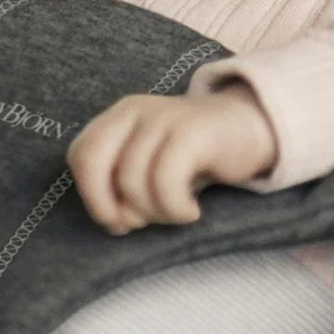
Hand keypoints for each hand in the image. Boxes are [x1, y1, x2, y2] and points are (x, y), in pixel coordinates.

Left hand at [66, 82, 277, 234]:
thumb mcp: (152, 166)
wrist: (252, 127)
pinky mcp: (193, 130)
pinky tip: (192, 212)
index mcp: (120, 116)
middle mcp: (137, 110)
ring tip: (176, 214)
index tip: (119, 218)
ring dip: (153, 212)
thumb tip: (117, 220)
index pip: (81, 155)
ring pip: (132, 179)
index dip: (93, 196)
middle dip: (109, 205)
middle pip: (95, 164)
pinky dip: (175, 208)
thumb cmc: (197, 155)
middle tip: (139, 223)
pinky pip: (165, 180)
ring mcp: (165, 116)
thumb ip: (124, 186)